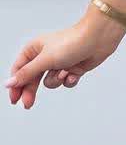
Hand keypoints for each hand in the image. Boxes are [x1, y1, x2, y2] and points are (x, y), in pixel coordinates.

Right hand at [5, 7, 125, 109]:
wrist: (97, 40)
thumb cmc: (71, 43)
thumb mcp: (45, 60)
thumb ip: (27, 73)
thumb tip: (9, 83)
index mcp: (34, 49)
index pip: (19, 70)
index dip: (16, 85)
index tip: (14, 100)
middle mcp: (45, 56)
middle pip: (32, 79)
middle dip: (31, 91)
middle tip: (28, 104)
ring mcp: (59, 63)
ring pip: (50, 82)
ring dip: (57, 80)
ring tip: (64, 72)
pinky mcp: (72, 69)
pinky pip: (65, 82)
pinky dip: (69, 79)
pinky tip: (74, 73)